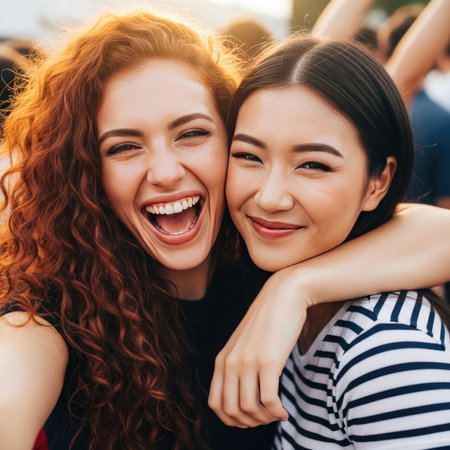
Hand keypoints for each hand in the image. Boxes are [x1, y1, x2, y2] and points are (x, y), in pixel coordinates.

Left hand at [208, 267, 309, 427]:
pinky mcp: (268, 362)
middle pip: (231, 410)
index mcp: (222, 360)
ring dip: (264, 419)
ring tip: (276, 414)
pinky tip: (284, 411)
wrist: (282, 297)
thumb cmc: (267, 323)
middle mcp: (231, 363)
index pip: (215, 403)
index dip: (230, 420)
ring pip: (249, 409)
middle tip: (265, 419)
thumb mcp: (244, 344)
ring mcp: (248, 362)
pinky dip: (276, 413)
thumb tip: (244, 400)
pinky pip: (269, 401)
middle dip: (250, 422)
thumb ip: (238, 366)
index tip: (247, 422)